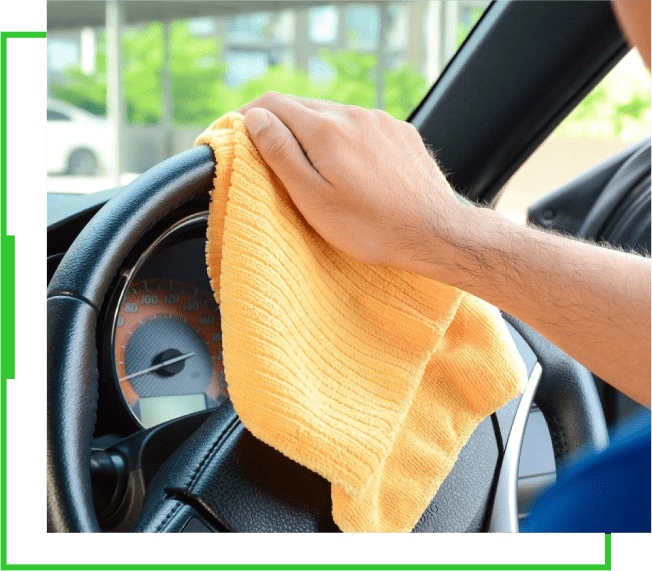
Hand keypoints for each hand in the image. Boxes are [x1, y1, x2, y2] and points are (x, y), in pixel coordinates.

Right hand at [239, 93, 465, 273]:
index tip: (238, 132)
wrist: (434, 232)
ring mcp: (381, 121)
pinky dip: (345, 138)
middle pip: (303, 106)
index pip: (273, 104)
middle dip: (280, 124)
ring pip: (334, 114)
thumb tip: (256, 119)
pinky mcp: (401, 132)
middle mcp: (354, 115)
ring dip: (314, 131)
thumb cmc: (370, 226)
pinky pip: (362, 125)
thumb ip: (281, 154)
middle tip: (268, 151)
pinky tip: (349, 166)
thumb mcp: (313, 198)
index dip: (249, 115)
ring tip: (310, 164)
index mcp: (326, 130)